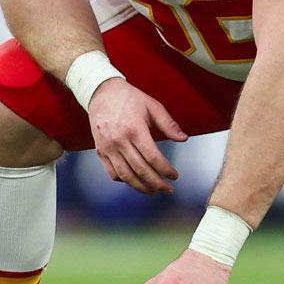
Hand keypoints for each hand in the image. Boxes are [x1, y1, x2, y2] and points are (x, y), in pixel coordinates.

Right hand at [86, 79, 185, 193]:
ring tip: (153, 191)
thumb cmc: (129, 98)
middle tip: (168, 189)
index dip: (165, 170)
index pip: (153, 157)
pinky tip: (135, 181)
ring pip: (126, 175)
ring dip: (141, 187)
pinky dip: (125, 180)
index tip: (174, 176)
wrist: (102, 93)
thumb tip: (183, 139)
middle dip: (157, 183)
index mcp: (134, 129)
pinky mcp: (100, 151)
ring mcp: (108, 147)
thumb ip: (169, 124)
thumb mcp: (152, 106)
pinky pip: (112, 172)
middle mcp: (119, 140)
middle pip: (140, 170)